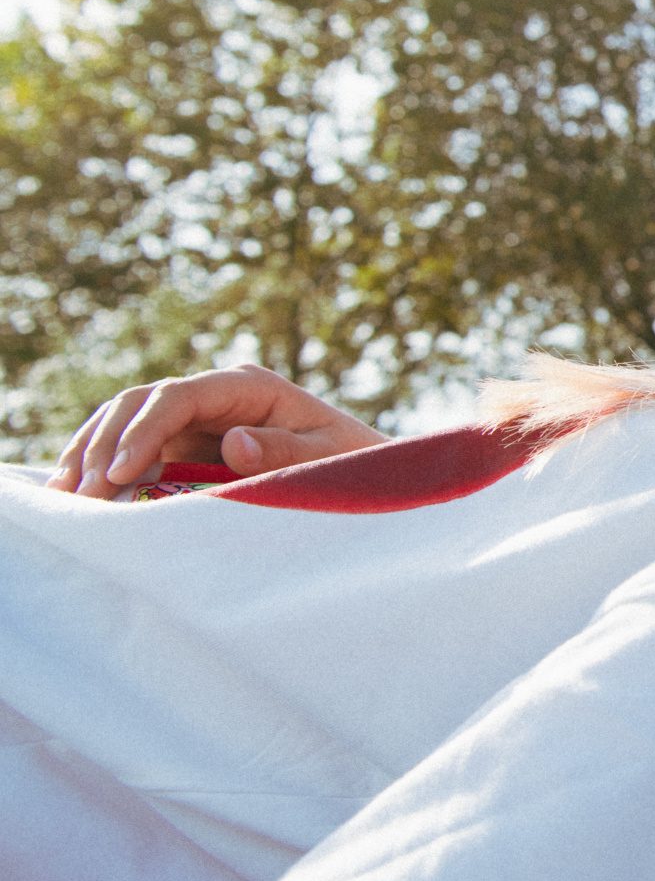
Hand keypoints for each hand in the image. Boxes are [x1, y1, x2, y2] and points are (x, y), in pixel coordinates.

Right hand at [46, 364, 386, 498]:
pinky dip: (102, 463)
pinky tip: (76, 489)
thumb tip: (234, 443)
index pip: (180, 396)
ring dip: (93, 452)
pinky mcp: (183, 442)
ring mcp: (195, 416)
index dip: (145, 430)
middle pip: (141, 401)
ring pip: (126, 419)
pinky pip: (132, 445)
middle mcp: (215, 394)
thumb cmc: (349, 460)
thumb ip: (283, 451)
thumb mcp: (327, 457)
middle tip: (86, 492)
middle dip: (106, 442)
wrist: (359, 468)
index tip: (122, 472)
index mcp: (249, 386)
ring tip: (70, 494)